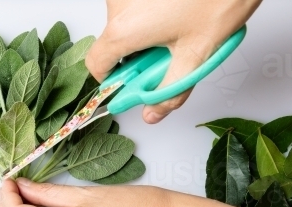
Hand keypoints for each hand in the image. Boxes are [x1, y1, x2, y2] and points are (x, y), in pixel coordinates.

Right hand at [86, 0, 261, 122]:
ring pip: (127, 25)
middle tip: (168, 57)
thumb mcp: (195, 55)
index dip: (112, 80)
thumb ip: (169, 91)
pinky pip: (137, 8)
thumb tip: (153, 112)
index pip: (97, 65)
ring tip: (179, 32)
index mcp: (125, 29)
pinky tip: (178, 16)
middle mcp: (120, 6)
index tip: (130, 85)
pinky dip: (153, 17)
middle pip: (113, 44)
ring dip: (147, 35)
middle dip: (137, 56)